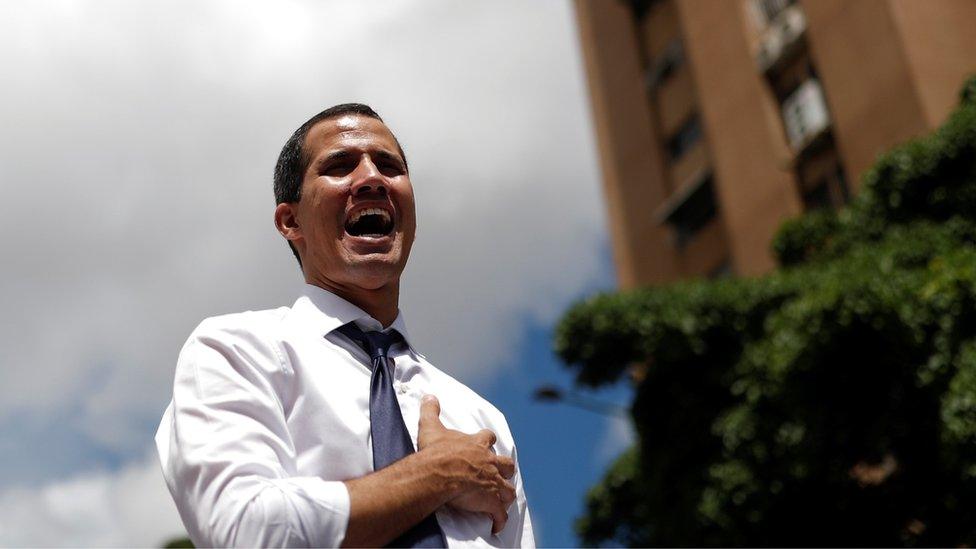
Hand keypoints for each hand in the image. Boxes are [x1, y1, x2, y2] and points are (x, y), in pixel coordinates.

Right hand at [417, 395, 515, 533]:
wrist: (439, 472)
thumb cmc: (435, 452)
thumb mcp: (430, 427)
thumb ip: (430, 411)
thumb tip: (428, 396)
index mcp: (477, 445)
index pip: (488, 438)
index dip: (487, 441)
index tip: (486, 442)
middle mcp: (489, 462)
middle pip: (506, 464)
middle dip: (505, 468)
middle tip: (499, 473)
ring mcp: (492, 482)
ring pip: (508, 489)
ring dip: (506, 494)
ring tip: (502, 500)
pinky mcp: (490, 501)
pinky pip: (500, 513)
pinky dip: (500, 519)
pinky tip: (497, 525)